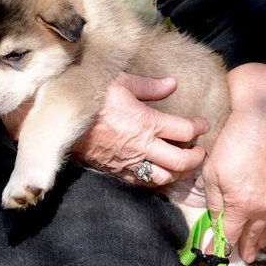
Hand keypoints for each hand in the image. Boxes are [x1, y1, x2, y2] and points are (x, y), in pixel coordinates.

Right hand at [73, 72, 209, 185]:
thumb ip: (150, 86)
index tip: (203, 124)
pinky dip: (155, 180)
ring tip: (184, 166)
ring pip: (163, 177)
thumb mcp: (121, 83)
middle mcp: (142, 146)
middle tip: (200, 151)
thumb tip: (172, 83)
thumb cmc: (92, 98)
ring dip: (179, 173)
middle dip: (196, 158)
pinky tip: (159, 173)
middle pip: (180, 160)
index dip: (198, 127)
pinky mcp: (116, 171)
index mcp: (146, 122)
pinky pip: (141, 182)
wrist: (63, 120)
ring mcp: (129, 162)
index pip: (184, 130)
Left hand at [203, 63, 265, 262]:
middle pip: (252, 234)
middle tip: (242, 259)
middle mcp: (263, 207)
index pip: (230, 235)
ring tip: (255, 248)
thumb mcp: (213, 173)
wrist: (264, 119)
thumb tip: (214, 222)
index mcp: (242, 206)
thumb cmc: (233, 144)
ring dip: (260, 238)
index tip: (213, 256)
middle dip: (245, 248)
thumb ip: (214, 201)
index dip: (220, 247)